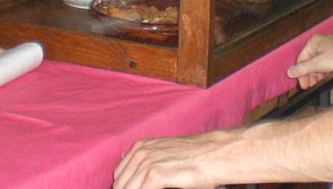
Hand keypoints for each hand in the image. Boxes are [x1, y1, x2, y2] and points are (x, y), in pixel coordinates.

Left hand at [113, 131, 229, 188]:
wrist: (213, 155)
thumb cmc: (193, 158)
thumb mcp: (163, 154)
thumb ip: (145, 164)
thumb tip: (130, 174)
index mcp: (139, 147)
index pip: (119, 176)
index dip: (125, 188)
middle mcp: (140, 153)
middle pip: (121, 185)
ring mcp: (147, 163)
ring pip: (128, 188)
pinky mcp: (155, 175)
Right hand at [287, 34, 332, 88]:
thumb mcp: (319, 64)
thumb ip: (304, 68)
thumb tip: (289, 72)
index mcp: (313, 42)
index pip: (301, 59)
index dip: (301, 73)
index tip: (303, 86)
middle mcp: (319, 43)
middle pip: (309, 61)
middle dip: (308, 74)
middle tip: (309, 86)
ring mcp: (327, 47)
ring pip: (317, 62)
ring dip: (315, 74)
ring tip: (316, 83)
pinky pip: (324, 62)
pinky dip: (323, 70)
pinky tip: (323, 77)